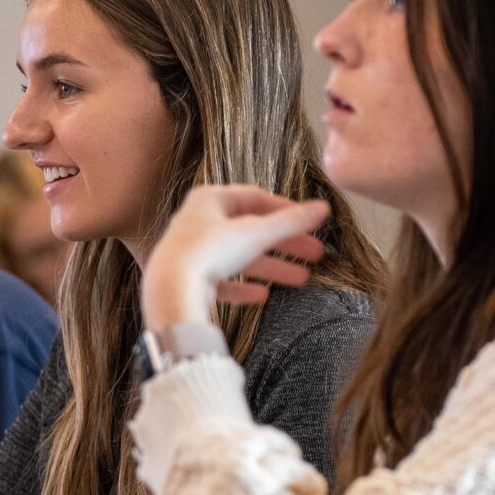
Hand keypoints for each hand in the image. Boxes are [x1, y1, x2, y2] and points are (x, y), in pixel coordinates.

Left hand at [140, 185, 330, 333]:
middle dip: (284, 244)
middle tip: (315, 254)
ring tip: (301, 279)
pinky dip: (242, 288)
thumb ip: (290, 222)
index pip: (255, 198)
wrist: (171, 290)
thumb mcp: (255, 233)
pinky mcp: (188, 281)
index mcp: (210, 199)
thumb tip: (324, 208)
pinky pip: (221, 282)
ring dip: (271, 267)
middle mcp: (198, 222)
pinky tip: (262, 296)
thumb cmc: (210, 251)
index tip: (310, 222)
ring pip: (239, 258)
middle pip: (250, 231)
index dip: (285, 209)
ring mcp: (192, 253)